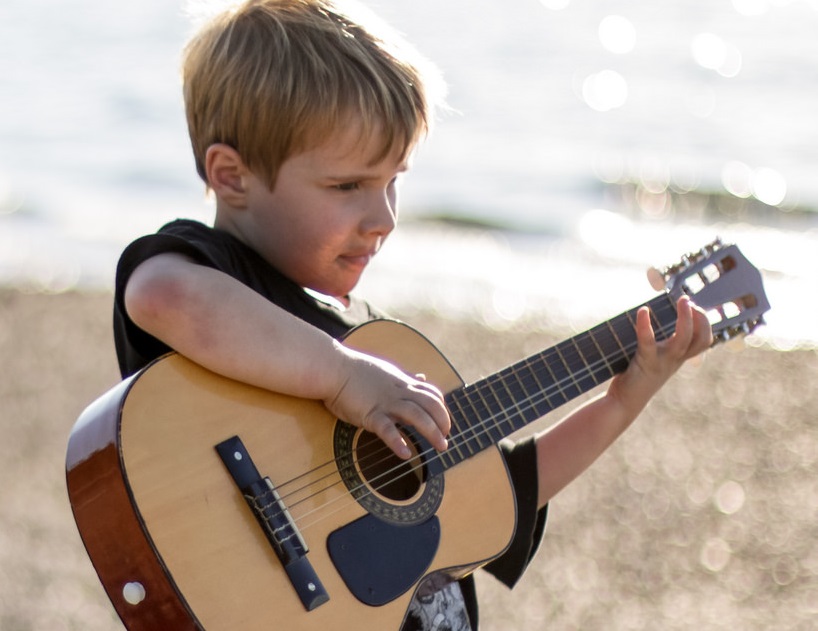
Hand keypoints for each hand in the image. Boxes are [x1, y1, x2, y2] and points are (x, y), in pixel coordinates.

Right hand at [323, 345, 450, 458]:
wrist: (331, 367)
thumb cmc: (355, 371)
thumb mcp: (387, 371)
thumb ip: (406, 377)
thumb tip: (423, 377)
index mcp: (402, 382)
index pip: (431, 393)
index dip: (442, 408)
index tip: (445, 422)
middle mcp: (398, 391)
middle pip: (430, 404)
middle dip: (443, 422)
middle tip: (447, 439)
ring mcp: (385, 402)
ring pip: (416, 415)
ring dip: (432, 432)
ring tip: (441, 446)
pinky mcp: (369, 413)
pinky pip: (387, 428)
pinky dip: (398, 441)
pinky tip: (406, 454)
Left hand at [609, 295, 712, 414]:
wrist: (623, 402)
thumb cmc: (635, 377)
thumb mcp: (653, 358)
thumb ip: (658, 343)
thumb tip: (651, 313)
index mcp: (678, 358)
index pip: (703, 341)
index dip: (705, 322)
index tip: (695, 306)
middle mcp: (674, 360)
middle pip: (701, 339)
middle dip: (701, 318)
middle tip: (688, 300)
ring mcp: (662, 362)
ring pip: (683, 340)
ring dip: (685, 318)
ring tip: (682, 300)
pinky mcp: (645, 363)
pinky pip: (648, 342)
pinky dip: (645, 325)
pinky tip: (643, 311)